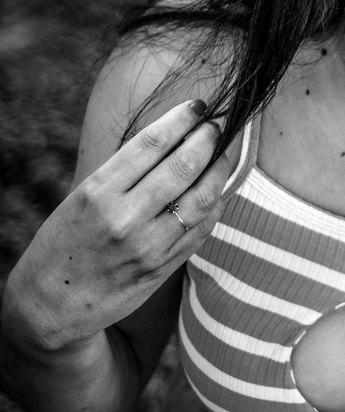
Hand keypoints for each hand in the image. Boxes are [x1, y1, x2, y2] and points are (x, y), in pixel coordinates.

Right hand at [1, 100, 232, 356]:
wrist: (52, 305)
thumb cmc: (67, 241)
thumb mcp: (83, 197)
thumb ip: (126, 171)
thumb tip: (174, 135)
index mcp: (98, 193)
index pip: (152, 143)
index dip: (182, 119)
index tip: (199, 106)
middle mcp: (125, 218)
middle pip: (184, 166)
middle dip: (209, 139)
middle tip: (219, 124)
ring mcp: (149, 245)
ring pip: (203, 197)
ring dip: (221, 168)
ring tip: (226, 151)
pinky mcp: (165, 266)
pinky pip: (203, 228)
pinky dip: (216, 203)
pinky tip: (218, 188)